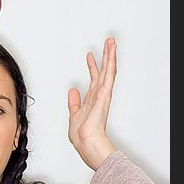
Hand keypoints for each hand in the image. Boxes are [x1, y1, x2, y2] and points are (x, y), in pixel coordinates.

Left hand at [67, 37, 117, 170]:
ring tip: (111, 42)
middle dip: (105, 56)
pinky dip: (111, 62)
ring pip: (108, 69)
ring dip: (110, 55)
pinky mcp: (104, 94)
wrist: (86, 142)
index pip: (94, 79)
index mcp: (92, 99)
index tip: (89, 56)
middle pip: (104, 71)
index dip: (92, 67)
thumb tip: (72, 91)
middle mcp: (99, 95)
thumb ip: (74, 102)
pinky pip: (109, 75)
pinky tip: (111, 52)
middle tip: (107, 43)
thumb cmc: (82, 134)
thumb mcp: (74, 114)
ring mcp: (103, 94)